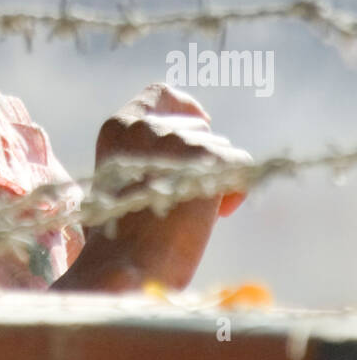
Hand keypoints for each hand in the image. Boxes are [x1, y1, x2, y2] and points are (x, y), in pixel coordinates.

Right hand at [54, 83, 251, 291]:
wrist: (128, 266)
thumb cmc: (124, 238)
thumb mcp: (124, 181)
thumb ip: (148, 155)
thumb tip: (197, 140)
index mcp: (118, 128)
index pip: (161, 94)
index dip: (185, 108)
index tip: (202, 124)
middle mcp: (145, 125)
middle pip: (199, 128)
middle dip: (205, 160)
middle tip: (192, 199)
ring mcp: (176, 138)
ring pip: (221, 149)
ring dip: (218, 179)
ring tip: (196, 215)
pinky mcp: (207, 156)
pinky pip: (241, 164)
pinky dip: (237, 189)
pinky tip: (218, 214)